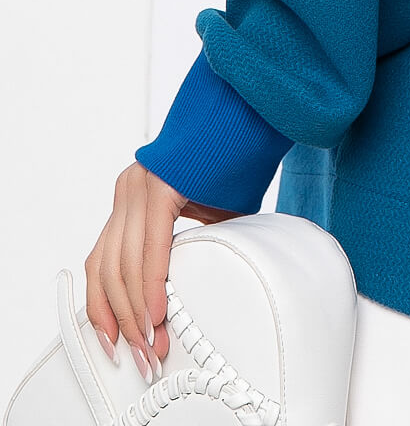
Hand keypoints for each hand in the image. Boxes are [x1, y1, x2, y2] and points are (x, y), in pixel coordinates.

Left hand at [84, 162, 241, 378]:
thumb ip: (181, 243)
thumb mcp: (199, 212)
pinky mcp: (162, 186)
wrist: (252, 112)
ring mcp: (141, 184)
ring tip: (150, 342)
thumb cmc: (232, 161)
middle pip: (107, 269)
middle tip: (141, 353)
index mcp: (132, 195)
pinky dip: (150, 285)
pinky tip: (157, 312)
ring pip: (122, 264)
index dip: (103, 308)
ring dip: (136, 312)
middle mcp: (129, 188)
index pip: (101, 262)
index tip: (115, 342)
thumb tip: (181, 291)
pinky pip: (150, 247)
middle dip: (122, 321)